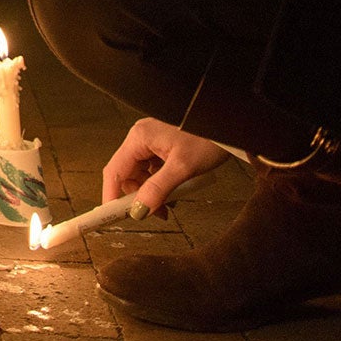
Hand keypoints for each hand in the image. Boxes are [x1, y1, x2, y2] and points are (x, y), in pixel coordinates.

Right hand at [102, 117, 230, 213]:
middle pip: (128, 174)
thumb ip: (159, 189)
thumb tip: (139, 210)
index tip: (111, 216)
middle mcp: (141, 138)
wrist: (229, 125)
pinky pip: (154, 170)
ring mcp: (152, 142)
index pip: (115, 171)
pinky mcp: (164, 147)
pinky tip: (175, 192)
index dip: (111, 195)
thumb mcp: (183, 167)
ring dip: (153, 192)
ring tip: (170, 205)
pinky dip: (161, 184)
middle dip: (139, 196)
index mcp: (139, 138)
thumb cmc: (208, 138)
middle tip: (156, 213)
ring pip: (142, 174)